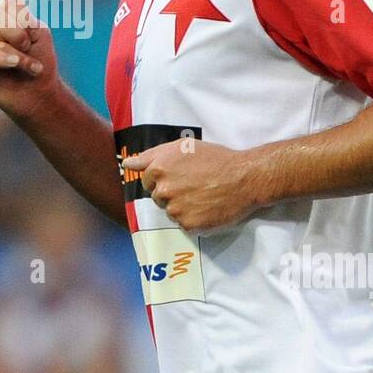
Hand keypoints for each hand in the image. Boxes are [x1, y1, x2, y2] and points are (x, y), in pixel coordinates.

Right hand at [0, 0, 59, 121]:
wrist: (39, 93)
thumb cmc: (39, 62)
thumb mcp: (39, 34)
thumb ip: (20, 19)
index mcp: (4, 14)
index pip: (8, 3)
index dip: (23, 20)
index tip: (33, 38)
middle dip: (18, 35)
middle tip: (29, 50)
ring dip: (15, 53)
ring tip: (30, 67)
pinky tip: (14, 65)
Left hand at [122, 139, 268, 231]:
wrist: (244, 178)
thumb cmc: (215, 159)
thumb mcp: (182, 147)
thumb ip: (150, 155)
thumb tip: (127, 163)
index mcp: (159, 168)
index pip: (147, 181)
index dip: (164, 178)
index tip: (181, 176)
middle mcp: (164, 189)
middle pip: (158, 198)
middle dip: (171, 193)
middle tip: (194, 186)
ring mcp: (176, 209)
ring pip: (170, 212)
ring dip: (182, 207)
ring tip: (202, 196)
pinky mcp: (189, 225)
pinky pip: (184, 225)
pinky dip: (193, 219)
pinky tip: (206, 207)